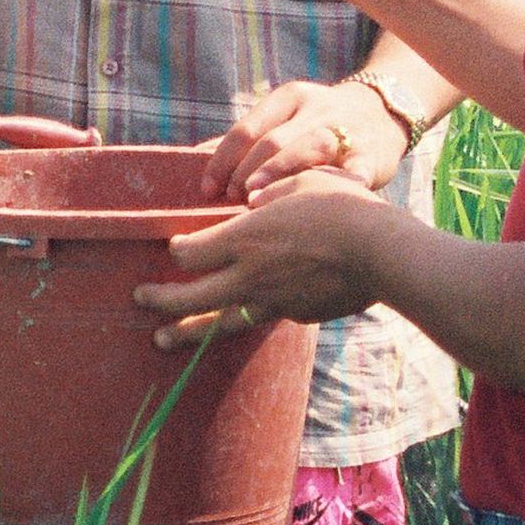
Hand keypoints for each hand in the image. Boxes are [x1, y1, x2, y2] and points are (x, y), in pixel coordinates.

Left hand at [135, 179, 400, 348]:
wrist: (384, 253)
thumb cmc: (342, 206)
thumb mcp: (298, 183)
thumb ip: (267, 194)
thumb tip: (252, 200)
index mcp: (244, 239)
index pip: (189, 252)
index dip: (175, 250)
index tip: (172, 246)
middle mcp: (250, 276)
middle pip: (190, 296)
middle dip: (160, 299)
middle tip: (140, 298)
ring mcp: (273, 302)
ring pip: (219, 322)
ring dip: (186, 332)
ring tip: (160, 341)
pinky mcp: (298, 316)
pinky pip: (264, 317)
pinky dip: (248, 316)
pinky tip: (245, 314)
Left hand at [208, 78, 413, 200]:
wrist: (382, 114)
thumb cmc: (315, 125)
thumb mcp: (283, 120)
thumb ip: (244, 140)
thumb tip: (191, 160)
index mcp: (289, 97)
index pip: (247, 128)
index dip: (223, 160)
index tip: (208, 188)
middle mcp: (317, 108)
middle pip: (274, 140)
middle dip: (247, 172)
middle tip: (231, 200)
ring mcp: (347, 128)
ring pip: (309, 149)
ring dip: (280, 176)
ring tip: (258, 203)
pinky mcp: (373, 151)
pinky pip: (356, 167)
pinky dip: (340, 183)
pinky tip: (321, 202)